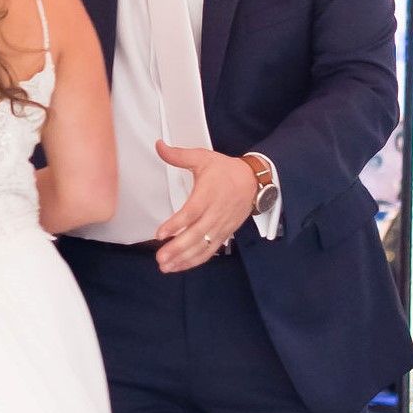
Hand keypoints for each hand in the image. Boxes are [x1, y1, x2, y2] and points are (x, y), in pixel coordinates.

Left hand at [154, 143, 257, 271]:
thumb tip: (159, 145)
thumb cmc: (226, 170)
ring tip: (165, 266)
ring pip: (202, 246)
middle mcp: (215, 213)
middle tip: (160, 258)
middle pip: (196, 235)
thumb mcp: (203, 158)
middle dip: (177, 248)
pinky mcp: (224, 234)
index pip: (192, 212)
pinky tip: (179, 266)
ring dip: (184, 259)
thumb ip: (179, 155)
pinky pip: (210, 251)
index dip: (176, 224)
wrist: (253, 181)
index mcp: (208, 194)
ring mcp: (221, 226)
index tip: (160, 234)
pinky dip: (195, 260)